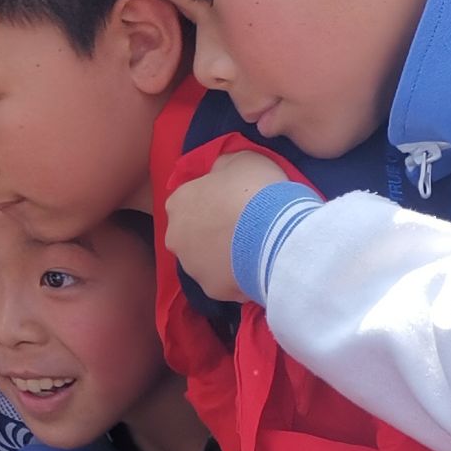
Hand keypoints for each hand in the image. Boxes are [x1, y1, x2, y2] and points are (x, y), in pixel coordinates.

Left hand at [163, 154, 286, 304]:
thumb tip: (218, 174)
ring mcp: (192, 266)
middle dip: (213, 232)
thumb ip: (223, 168)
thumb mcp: (241, 161)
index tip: (236, 203)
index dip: (214, 201)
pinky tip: (259, 269)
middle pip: (194, 234)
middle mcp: (175, 236)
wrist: (275, 234)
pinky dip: (238, 277)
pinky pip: (225, 282)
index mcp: (178, 202)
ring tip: (255, 251)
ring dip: (224, 257)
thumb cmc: (256, 190)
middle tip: (245, 229)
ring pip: (207, 261)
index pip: (190, 200)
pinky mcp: (211, 290)